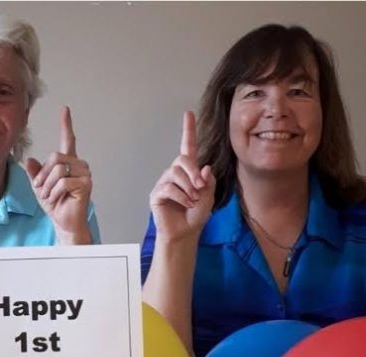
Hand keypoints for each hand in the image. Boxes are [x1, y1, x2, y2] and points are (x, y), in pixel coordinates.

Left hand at [25, 106, 92, 244]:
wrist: (64, 222)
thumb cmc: (55, 204)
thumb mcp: (39, 186)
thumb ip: (35, 173)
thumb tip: (30, 160)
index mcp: (68, 162)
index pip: (68, 139)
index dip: (66, 124)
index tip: (65, 109)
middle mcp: (78, 165)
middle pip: (55, 156)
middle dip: (43, 174)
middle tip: (40, 188)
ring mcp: (84, 174)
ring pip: (58, 169)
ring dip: (48, 185)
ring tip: (49, 196)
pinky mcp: (86, 184)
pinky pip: (63, 182)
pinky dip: (54, 193)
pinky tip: (57, 199)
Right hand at [149, 111, 214, 243]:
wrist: (185, 233)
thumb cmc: (196, 215)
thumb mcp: (209, 196)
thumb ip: (208, 181)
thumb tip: (204, 168)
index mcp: (188, 171)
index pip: (187, 147)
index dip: (188, 130)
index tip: (188, 114)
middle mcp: (174, 173)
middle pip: (182, 160)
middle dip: (193, 172)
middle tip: (200, 187)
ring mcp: (164, 183)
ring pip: (175, 174)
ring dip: (188, 188)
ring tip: (193, 200)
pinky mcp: (156, 194)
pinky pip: (169, 188)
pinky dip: (181, 197)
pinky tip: (185, 205)